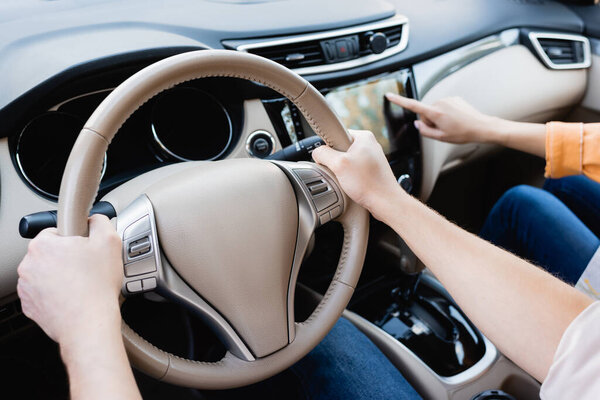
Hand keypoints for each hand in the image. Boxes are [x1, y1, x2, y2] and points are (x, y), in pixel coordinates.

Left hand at [17, 215, 122, 346]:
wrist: (89, 324)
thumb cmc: (97, 286)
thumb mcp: (110, 241)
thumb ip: (100, 221)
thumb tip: (93, 219)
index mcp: (43, 244)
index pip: (57, 231)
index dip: (76, 239)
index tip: (87, 250)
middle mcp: (28, 264)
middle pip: (51, 252)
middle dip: (68, 258)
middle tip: (88, 268)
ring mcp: (26, 287)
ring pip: (47, 273)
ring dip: (62, 276)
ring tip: (83, 285)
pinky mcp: (30, 306)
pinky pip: (44, 293)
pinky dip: (57, 294)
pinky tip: (74, 298)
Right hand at [312, 130, 402, 219]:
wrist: (385, 202)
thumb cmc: (369, 183)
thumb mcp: (338, 165)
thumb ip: (323, 154)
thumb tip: (317, 153)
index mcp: (364, 136)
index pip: (336, 134)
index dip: (329, 148)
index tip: (333, 159)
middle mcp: (369, 145)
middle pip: (340, 149)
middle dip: (336, 162)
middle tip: (341, 171)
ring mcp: (371, 158)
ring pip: (346, 161)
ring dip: (343, 171)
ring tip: (349, 179)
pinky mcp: (371, 170)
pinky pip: (353, 170)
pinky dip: (350, 177)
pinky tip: (353, 184)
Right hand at [385, 94, 496, 143]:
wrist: (481, 126)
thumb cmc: (463, 133)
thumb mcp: (440, 137)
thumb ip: (425, 131)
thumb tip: (418, 124)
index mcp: (435, 113)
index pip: (412, 106)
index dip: (399, 101)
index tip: (389, 95)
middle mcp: (440, 103)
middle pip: (426, 113)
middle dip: (431, 121)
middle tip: (443, 129)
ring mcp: (448, 99)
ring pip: (435, 110)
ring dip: (439, 118)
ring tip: (452, 125)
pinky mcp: (454, 98)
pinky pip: (444, 107)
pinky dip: (447, 113)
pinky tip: (456, 120)